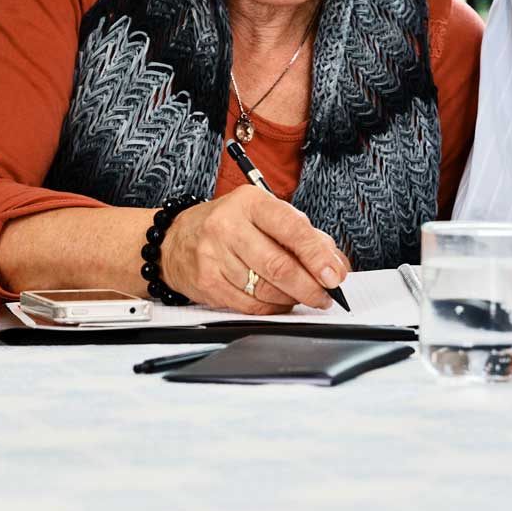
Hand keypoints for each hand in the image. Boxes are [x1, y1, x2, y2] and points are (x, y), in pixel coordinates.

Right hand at [160, 186, 350, 313]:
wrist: (175, 240)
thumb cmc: (228, 225)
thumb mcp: (263, 214)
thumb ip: (302, 234)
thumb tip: (336, 264)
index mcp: (250, 202)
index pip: (292, 229)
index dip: (317, 256)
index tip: (335, 275)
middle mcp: (228, 225)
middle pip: (279, 265)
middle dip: (310, 287)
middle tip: (325, 296)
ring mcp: (214, 255)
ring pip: (266, 289)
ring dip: (292, 298)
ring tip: (301, 296)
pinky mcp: (207, 282)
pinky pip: (250, 305)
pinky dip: (271, 308)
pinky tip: (278, 301)